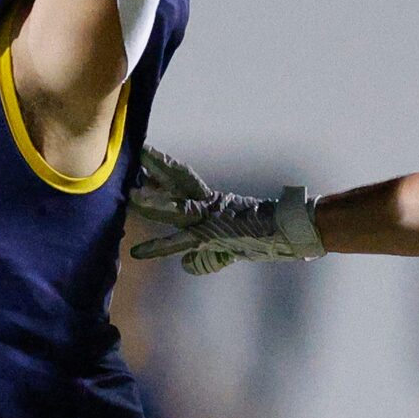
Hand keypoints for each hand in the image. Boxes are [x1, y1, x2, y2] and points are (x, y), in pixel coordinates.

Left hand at [128, 146, 321, 273]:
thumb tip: (185, 264)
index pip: (184, 180)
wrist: (289, 231)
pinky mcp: (210, 236)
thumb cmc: (267, 237)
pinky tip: (138, 252)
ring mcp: (209, 219)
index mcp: (214, 202)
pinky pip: (180, 241)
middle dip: (155, 169)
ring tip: (129, 196)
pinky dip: (158, 247)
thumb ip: (205, 256)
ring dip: (151, 203)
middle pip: (175, 183)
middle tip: (134, 153)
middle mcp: (209, 205)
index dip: (165, 168)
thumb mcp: (230, 248)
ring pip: (174, 208)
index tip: (145, 156)